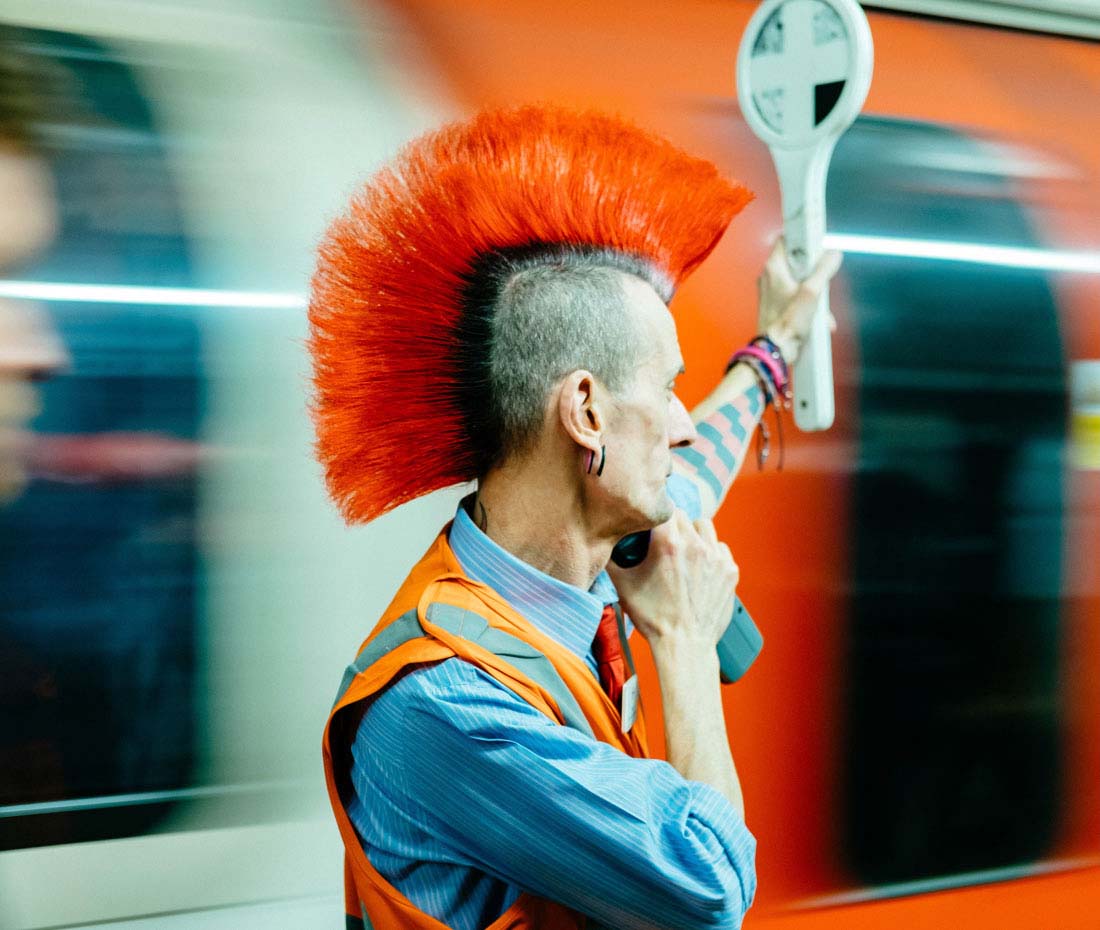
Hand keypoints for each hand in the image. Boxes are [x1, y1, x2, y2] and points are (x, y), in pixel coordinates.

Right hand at [607, 511, 738, 650]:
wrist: (685, 645)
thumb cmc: (653, 618)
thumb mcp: (623, 586)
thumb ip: (611, 560)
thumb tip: (601, 544)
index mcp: (668, 544)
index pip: (665, 509)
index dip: (657, 516)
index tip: (653, 527)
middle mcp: (695, 545)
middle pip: (684, 517)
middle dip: (673, 526)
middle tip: (665, 544)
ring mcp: (716, 557)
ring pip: (705, 528)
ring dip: (694, 535)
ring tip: (685, 552)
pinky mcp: (730, 571)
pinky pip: (720, 548)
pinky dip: (711, 553)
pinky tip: (701, 568)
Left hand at [756, 237, 841, 366]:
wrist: (774, 351)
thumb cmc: (788, 323)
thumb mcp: (812, 293)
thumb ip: (824, 270)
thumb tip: (834, 254)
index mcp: (774, 268)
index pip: (786, 239)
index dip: (803, 239)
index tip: (817, 243)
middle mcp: (770, 277)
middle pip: (797, 262)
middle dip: (815, 273)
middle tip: (824, 281)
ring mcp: (772, 291)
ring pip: (799, 281)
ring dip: (816, 294)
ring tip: (823, 309)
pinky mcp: (776, 305)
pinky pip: (796, 297)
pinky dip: (809, 305)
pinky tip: (820, 320)